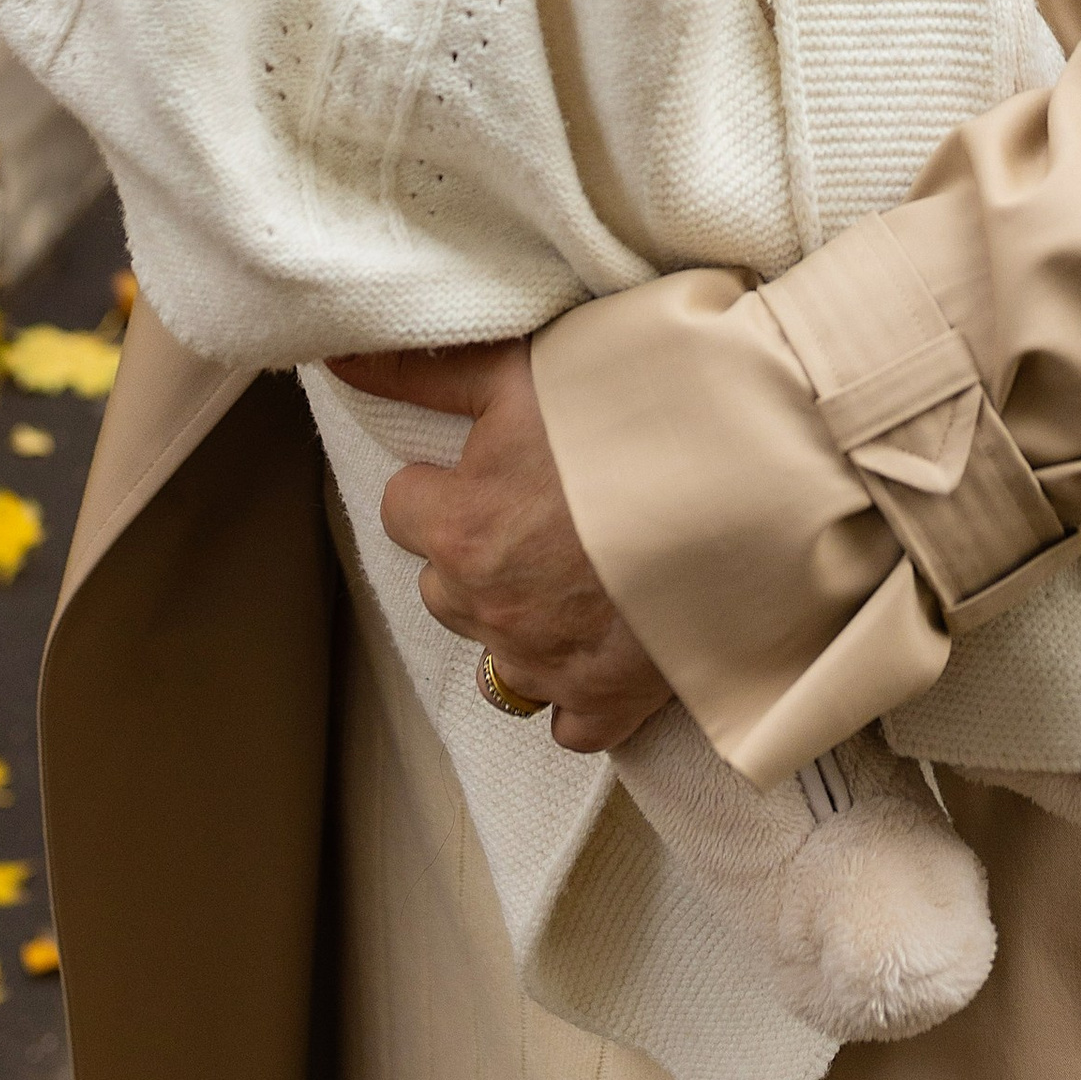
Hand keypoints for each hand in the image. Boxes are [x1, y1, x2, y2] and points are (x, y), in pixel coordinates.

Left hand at [327, 339, 670, 754]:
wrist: (749, 479)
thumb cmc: (633, 411)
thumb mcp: (520, 371)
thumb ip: (421, 373)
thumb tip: (331, 359)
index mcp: (460, 525)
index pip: (405, 510)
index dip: (448, 483)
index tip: (497, 464)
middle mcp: (487, 604)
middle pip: (444, 585)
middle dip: (480, 554)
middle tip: (546, 511)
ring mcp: (543, 663)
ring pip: (497, 654)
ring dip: (522, 620)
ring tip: (580, 570)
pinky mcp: (604, 704)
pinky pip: (564, 720)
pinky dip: (577, 690)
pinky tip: (606, 641)